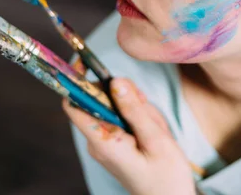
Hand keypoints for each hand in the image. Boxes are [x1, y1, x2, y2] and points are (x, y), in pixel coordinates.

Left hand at [64, 77, 195, 194]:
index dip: (74, 81)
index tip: (85, 62)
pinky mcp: (115, 143)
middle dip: (127, 97)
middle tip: (149, 111)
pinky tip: (155, 134)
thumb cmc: (166, 178)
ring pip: (117, 107)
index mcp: (103, 141)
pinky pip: (124, 119)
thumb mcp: (157, 140)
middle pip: (102, 100)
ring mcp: (106, 142)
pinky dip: (141, 119)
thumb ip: (135, 110)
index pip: (74, 104)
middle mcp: (98, 141)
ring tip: (157, 131)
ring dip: (140, 111)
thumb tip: (116, 81)